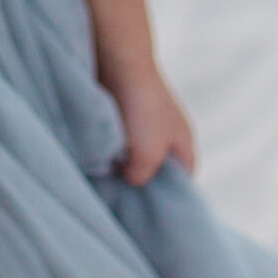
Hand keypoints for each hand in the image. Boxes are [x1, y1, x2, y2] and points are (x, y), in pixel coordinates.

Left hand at [80, 0, 196, 187]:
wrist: (117, 58)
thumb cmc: (141, 107)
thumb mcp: (148, 154)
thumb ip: (142, 178)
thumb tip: (128, 180)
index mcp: (183, 146)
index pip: (182, 186)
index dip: (169, 202)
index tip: (149, 218)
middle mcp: (165, 136)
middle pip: (156, 173)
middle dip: (139, 186)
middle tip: (123, 205)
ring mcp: (142, 125)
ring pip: (131, 158)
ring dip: (118, 168)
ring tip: (104, 186)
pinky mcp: (119, 116)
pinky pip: (114, 144)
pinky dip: (105, 153)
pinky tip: (94, 164)